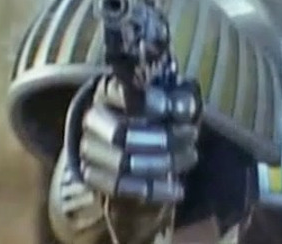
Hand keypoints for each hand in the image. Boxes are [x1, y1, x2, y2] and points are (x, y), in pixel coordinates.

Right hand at [78, 74, 201, 203]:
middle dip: (161, 137)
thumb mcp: (175, 99)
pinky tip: (177, 188)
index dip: (144, 101)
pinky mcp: (93, 176)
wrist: (143, 143)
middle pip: (120, 133)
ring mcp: (89, 149)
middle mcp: (92, 119)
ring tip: (191, 157)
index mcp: (108, 91)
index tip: (169, 109)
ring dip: (162, 163)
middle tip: (192, 134)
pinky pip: (120, 188)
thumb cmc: (162, 114)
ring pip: (121, 164)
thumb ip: (180, 99)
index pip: (117, 91)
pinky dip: (152, 190)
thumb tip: (179, 108)